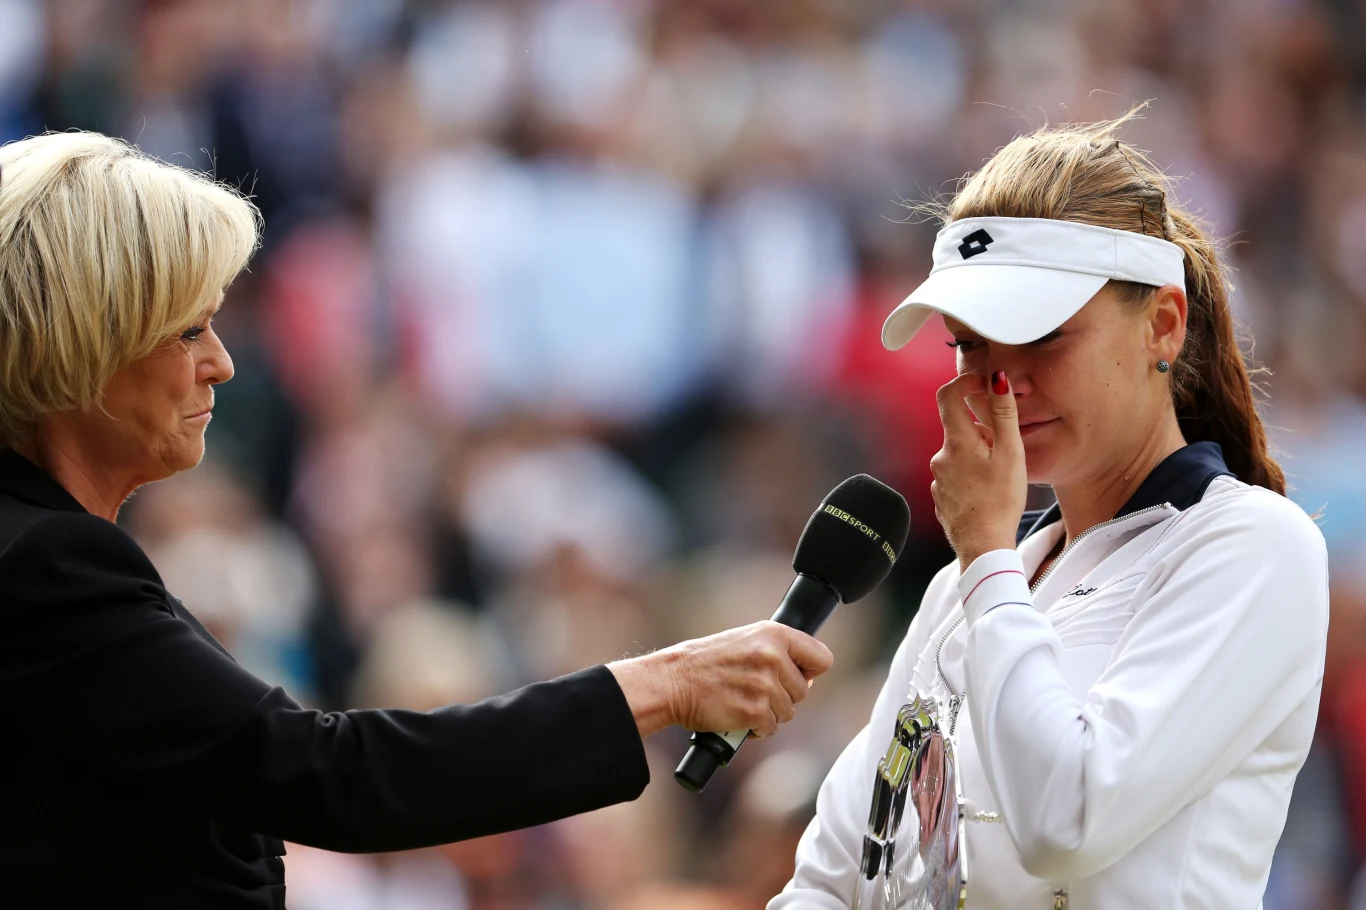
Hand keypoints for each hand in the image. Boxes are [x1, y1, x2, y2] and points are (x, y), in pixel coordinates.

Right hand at [607, 621, 833, 738]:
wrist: (673, 680)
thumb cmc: (705, 662)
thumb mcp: (745, 640)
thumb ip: (777, 651)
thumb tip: (807, 676)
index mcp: (774, 634)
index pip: (821, 658)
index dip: (810, 670)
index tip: (796, 675)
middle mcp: (773, 657)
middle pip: (802, 691)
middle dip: (781, 696)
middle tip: (752, 689)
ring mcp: (764, 685)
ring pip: (787, 712)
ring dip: (767, 713)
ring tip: (741, 700)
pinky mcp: (754, 711)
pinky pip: (770, 728)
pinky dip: (755, 729)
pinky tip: (737, 715)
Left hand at [930, 370, 1027, 570]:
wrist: (983, 546)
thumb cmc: (1000, 501)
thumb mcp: (1010, 453)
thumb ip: (1003, 414)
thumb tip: (996, 380)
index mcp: (956, 442)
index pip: (948, 395)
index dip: (965, 382)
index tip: (983, 384)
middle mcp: (940, 457)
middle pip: (960, 428)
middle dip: (983, 431)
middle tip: (1006, 451)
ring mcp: (938, 479)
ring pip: (960, 454)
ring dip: (979, 456)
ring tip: (1000, 479)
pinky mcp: (942, 497)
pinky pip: (957, 475)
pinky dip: (973, 476)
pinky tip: (989, 494)